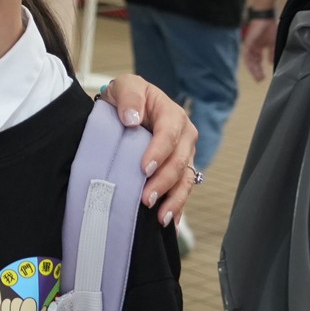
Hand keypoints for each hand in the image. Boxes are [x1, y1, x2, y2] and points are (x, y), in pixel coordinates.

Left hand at [101, 74, 197, 225]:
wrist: (125, 110)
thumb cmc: (127, 98)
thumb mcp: (125, 86)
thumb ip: (129, 97)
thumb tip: (132, 118)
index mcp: (173, 115)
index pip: (170, 134)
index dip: (159, 152)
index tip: (144, 168)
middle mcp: (184, 137)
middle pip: (179, 162)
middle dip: (164, 182)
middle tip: (145, 199)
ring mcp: (183, 157)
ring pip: (184, 180)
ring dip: (173, 200)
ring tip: (160, 217)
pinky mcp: (178, 173)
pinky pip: (181, 192)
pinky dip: (176, 208)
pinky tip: (168, 224)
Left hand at [241, 17, 277, 82]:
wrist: (265, 17)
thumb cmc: (270, 27)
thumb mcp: (273, 42)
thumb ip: (272, 53)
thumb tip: (271, 62)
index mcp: (259, 47)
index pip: (258, 61)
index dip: (260, 69)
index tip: (263, 77)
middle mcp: (253, 48)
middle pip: (254, 62)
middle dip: (257, 71)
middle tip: (260, 80)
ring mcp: (250, 46)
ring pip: (250, 61)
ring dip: (254, 69)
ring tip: (258, 76)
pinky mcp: (248, 43)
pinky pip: (247, 54)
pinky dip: (250, 61)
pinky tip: (253, 67)